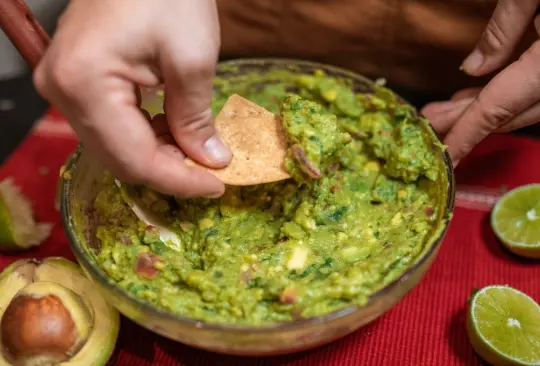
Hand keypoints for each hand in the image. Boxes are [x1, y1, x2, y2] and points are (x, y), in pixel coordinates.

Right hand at [33, 0, 231, 197]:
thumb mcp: (192, 57)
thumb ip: (196, 118)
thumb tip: (210, 161)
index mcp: (84, 83)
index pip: (134, 159)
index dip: (179, 181)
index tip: (217, 187)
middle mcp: (62, 91)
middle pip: (120, 159)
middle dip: (170, 171)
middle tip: (211, 172)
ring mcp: (64, 86)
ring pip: (116, 148)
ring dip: (159, 156)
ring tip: (198, 150)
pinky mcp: (76, 82)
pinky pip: (112, 127)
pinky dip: (146, 137)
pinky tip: (173, 130)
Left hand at [421, 0, 539, 165]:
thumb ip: (504, 29)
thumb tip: (472, 69)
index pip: (497, 109)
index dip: (465, 137)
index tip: (446, 159)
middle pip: (510, 111)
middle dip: (466, 122)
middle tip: (430, 124)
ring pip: (526, 105)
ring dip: (485, 110)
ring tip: (449, 110)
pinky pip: (539, 91)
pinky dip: (509, 95)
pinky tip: (485, 91)